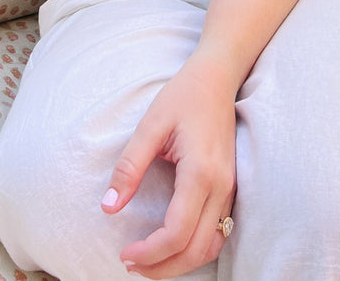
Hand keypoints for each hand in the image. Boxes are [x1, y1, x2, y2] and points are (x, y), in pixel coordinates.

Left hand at [101, 57, 236, 278]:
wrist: (217, 78)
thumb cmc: (183, 96)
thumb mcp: (150, 125)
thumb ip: (129, 167)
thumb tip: (109, 207)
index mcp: (200, 173)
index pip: (176, 233)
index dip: (149, 252)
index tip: (124, 253)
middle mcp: (221, 187)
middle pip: (195, 250)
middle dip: (162, 267)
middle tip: (130, 264)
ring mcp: (230, 189)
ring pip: (210, 246)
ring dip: (180, 263)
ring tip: (148, 261)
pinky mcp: (230, 188)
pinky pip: (217, 233)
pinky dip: (195, 248)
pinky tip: (172, 245)